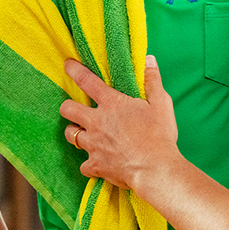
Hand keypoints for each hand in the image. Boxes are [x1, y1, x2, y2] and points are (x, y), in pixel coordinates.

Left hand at [60, 56, 179, 192]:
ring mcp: (93, 145)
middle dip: (68, 106)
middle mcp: (97, 122)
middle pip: (67, 109)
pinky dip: (89, 163)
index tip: (67, 65)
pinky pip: (83, 164)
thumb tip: (149, 59)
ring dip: (75, 132)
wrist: (155, 169)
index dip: (74, 70)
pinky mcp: (95, 165)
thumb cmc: (160, 135)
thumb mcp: (161, 104)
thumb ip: (152, 81)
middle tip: (75, 109)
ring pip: (70, 134)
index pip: (87, 81)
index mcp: (112, 104)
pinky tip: (97, 162)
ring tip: (83, 133)